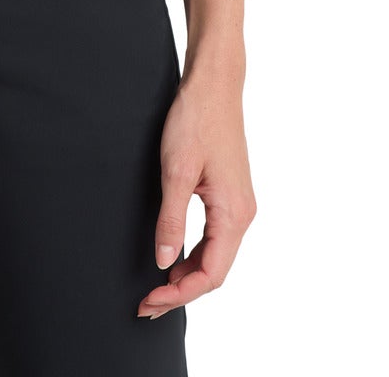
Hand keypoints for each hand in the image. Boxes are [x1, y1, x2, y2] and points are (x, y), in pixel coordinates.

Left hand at [136, 66, 256, 319]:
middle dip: (181, 291)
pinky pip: (215, 237)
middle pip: (215, 271)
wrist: (214, 84)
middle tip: (146, 303)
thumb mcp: (176, 170)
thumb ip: (172, 219)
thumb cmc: (197, 119)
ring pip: (216, 256)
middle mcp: (242, 214)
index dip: (180, 294)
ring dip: (187, 275)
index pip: (211, 274)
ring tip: (155, 286)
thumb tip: (165, 262)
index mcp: (233, 214)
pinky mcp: (229, 194)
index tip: (151, 300)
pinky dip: (194, 254)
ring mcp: (238, 205)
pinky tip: (173, 256)